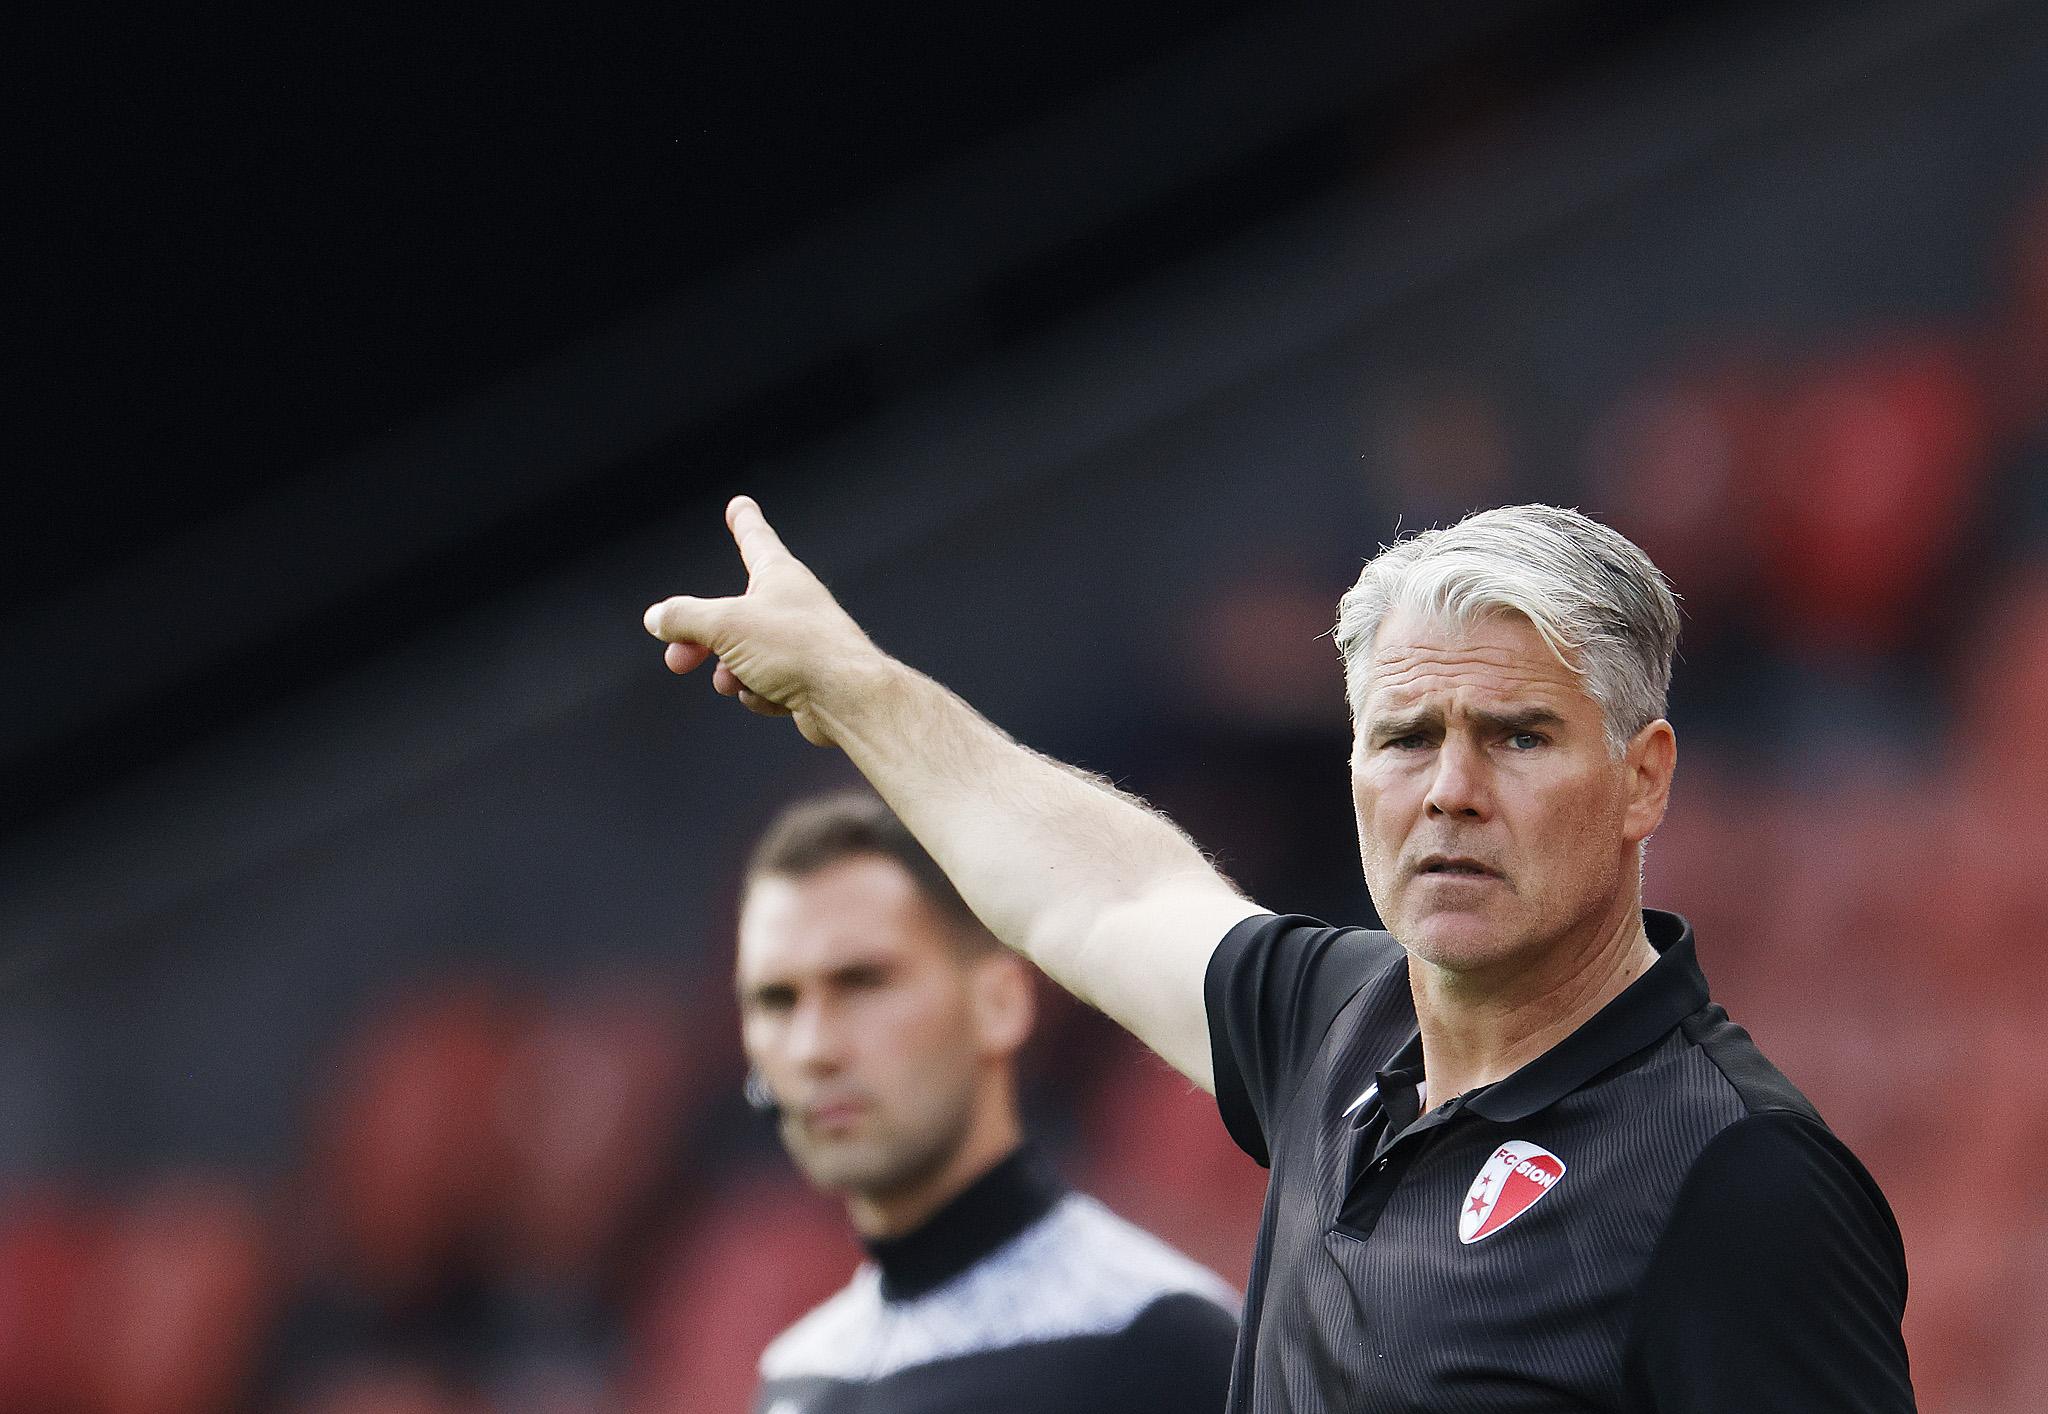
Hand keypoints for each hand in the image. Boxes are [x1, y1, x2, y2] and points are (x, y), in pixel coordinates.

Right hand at [642, 496, 880, 746]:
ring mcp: (799, 644)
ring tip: (736, 681)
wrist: (847, 698)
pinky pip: (763, 685)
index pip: (755, 539)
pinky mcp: (804, 680)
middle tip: (677, 660)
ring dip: (731, 674)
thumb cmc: (796, 648)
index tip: (740, 505)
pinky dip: (759, 693)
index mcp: (779, 576)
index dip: (743, 521)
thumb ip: (685, 618)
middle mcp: (791, 605)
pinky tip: (774, 697)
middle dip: (700, 640)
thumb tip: (657, 617)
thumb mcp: (726, 625)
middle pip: (730, 615)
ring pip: (743, 656)